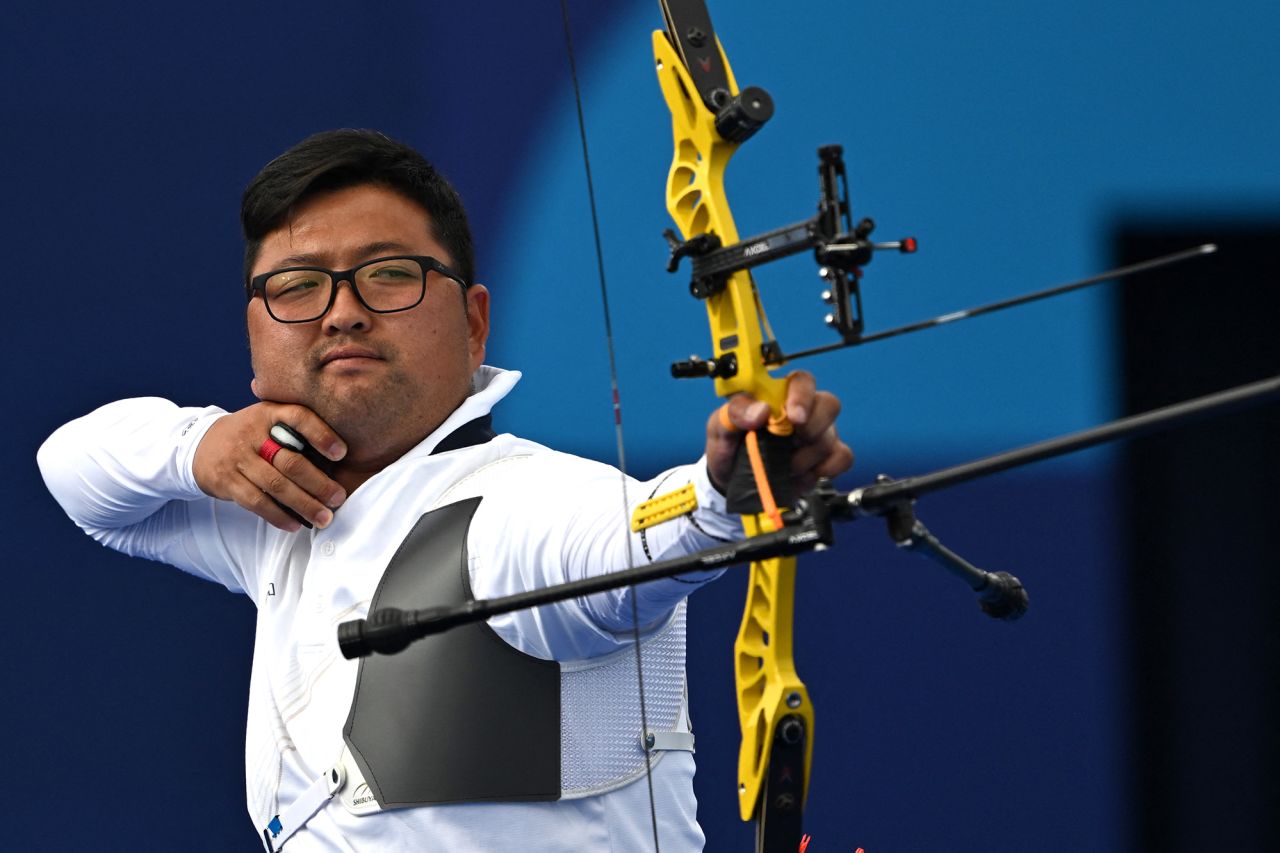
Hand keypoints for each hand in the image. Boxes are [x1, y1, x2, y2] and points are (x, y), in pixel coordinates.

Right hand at [193, 403, 347, 530]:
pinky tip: (295, 524)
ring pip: (276, 485)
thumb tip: (337, 459)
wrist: (199, 443)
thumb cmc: (250, 434)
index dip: (322, 435)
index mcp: (269, 412)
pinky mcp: (226, 480)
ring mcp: (238, 457)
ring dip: (303, 505)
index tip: (342, 454)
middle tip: (338, 498)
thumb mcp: (268, 419)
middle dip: (319, 483)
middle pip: (291, 461)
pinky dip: (278, 515)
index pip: (298, 417)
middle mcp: (252, 433)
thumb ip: (295, 430)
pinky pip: (256, 501)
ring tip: (323, 518)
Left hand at [705, 370, 852, 495]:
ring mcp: (816, 435)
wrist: (729, 483)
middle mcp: (802, 412)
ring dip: (807, 456)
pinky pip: (842, 457)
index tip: (794, 416)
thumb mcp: (719, 428)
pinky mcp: (823, 460)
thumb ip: (734, 413)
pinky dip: (827, 467)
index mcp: (778, 397)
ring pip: (831, 436)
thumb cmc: (728, 447)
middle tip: (792, 442)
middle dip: (813, 425)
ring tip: (785, 465)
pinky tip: (805, 474)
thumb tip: (760, 410)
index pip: (802, 381)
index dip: (803, 395)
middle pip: (829, 404)